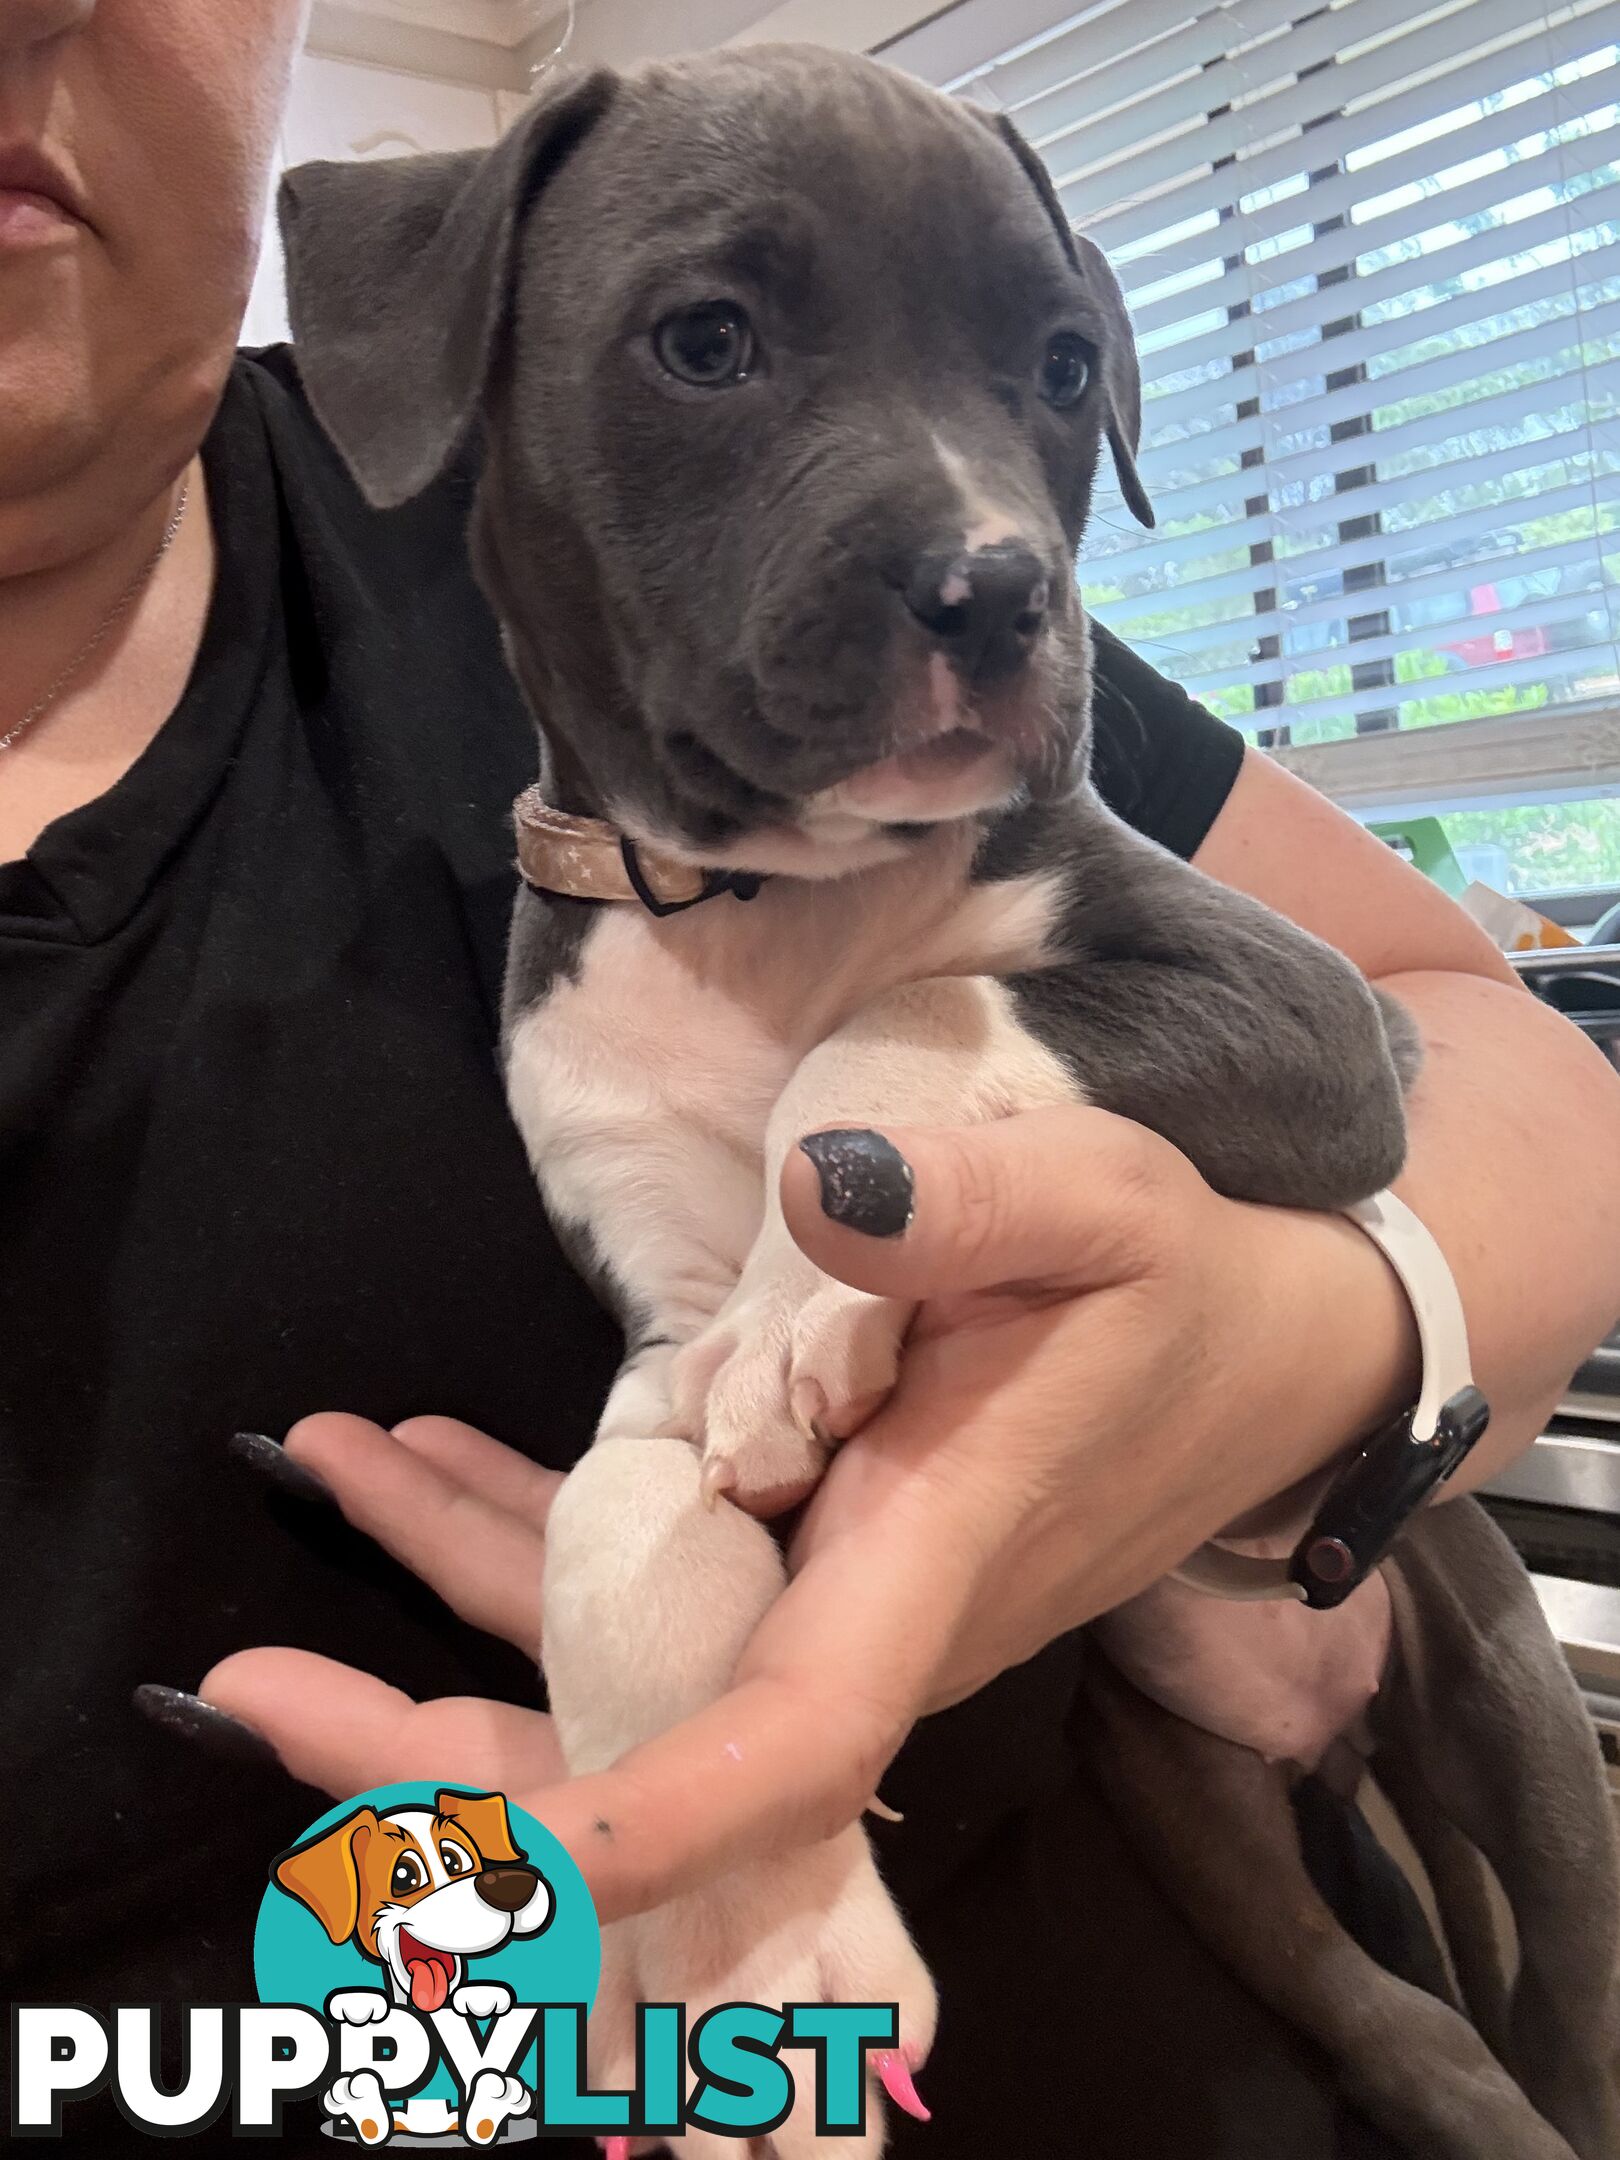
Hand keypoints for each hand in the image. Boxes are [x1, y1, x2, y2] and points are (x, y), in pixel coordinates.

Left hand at [201, 1107, 1412, 1919]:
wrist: (1257, 1358)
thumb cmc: (1188, 1286)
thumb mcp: (1110, 1204)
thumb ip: (977, 1198)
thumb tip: (825, 1184)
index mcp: (928, 1560)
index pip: (791, 1744)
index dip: (654, 1815)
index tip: (503, 1857)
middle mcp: (860, 1620)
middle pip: (640, 1745)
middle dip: (441, 1758)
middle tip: (249, 1688)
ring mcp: (825, 1598)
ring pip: (616, 1660)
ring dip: (445, 1596)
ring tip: (322, 1462)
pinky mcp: (811, 1553)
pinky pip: (643, 1579)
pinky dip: (520, 1529)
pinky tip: (428, 1462)